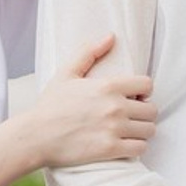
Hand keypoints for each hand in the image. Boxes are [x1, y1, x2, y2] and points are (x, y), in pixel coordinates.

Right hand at [29, 35, 156, 167]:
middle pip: (152, 109)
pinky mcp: (109, 150)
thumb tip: (111, 36)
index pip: (148, 84)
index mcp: (109, 86)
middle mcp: (115, 106)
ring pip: (149, 130)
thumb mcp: (67, 73)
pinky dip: (137, 147)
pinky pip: (140, 148)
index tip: (135, 98)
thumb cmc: (50, 106)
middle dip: (144, 113)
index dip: (144, 91)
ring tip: (130, 132)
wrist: (33, 137)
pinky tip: (126, 145)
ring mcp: (114, 129)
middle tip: (132, 117)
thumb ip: (89, 52)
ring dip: (142, 131)